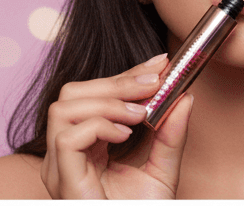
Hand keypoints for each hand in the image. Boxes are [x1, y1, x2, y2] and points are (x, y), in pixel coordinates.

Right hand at [40, 54, 193, 198]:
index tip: (158, 64)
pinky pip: (67, 137)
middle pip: (73, 92)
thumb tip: (185, 97)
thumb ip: (170, 136)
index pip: (94, 93)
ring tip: (138, 115)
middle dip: (116, 81)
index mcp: (83, 146)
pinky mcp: (62, 179)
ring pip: (64, 106)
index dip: (125, 73)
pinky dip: (97, 126)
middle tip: (154, 83)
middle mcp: (64, 153)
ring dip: (106, 102)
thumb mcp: (162, 173)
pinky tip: (123, 135)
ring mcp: (58, 167)